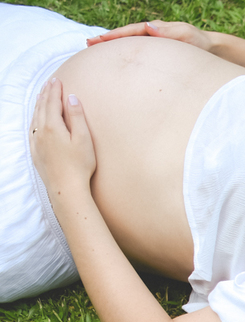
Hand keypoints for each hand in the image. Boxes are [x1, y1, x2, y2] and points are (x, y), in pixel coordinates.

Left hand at [29, 79, 95, 195]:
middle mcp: (41, 132)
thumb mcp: (84, 139)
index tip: (58, 80)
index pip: (53, 102)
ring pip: (35, 117)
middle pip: (42, 107)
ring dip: (39, 104)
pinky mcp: (35, 151)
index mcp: (53, 126)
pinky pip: (32, 129)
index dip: (55, 90)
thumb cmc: (79, 165)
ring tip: (43, 96)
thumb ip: (77, 117)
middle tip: (50, 83)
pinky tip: (37, 119)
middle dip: (46, 94)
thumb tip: (71, 98)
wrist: (66, 188)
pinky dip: (34, 118)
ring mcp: (36, 142)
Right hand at [85, 20, 213, 51]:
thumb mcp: (185, 34)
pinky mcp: (156, 53)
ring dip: (113, 47)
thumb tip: (148, 27)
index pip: (129, 31)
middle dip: (107, 40)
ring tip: (95, 50)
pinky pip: (137, 53)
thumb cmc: (198, 42)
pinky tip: (116, 61)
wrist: (209, 48)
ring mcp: (152, 43)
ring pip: (128, 45)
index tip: (98, 40)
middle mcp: (150, 34)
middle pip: (124, 37)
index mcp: (154, 29)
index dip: (113, 36)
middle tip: (88, 44)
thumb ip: (168, 32)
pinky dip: (125, 54)